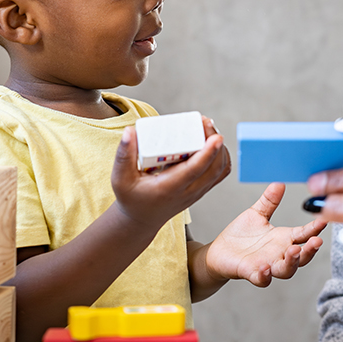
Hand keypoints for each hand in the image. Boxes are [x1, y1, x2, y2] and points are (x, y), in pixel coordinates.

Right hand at [111, 116, 230, 230]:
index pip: (195, 170)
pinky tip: (212, 142)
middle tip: (205, 122)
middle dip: (215, 143)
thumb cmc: (131, 197)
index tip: (215, 136)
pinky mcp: (202, 189)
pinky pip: (220, 173)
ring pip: (220, 170)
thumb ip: (123, 155)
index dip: (208, 152)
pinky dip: (222, 156)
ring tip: (207, 128)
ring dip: (220, 148)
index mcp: (169, 188)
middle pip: (213, 168)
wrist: (141, 219)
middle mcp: (188, 192)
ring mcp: (198, 192)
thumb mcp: (120, 178)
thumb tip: (130, 131)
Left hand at [205, 183, 325, 286]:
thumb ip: (269, 201)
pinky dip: (264, 275)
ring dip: (292, 262)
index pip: (304, 234)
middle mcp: (279, 254)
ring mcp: (267, 265)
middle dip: (310, 250)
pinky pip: (261, 279)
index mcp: (283, 239)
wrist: (219, 252)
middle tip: (316, 241)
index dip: (315, 228)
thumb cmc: (241, 235)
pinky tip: (265, 268)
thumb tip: (279, 183)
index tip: (324, 219)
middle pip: (302, 257)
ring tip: (294, 251)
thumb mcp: (257, 214)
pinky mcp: (250, 272)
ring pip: (286, 270)